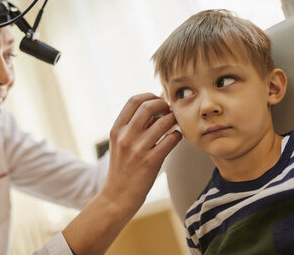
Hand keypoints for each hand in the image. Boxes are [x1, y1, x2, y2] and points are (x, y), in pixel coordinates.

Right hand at [62, 93, 180, 254]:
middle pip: (148, 106)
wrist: (117, 196)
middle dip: (163, 104)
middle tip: (170, 110)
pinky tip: (176, 138)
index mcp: (117, 129)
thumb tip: (155, 107)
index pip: (134, 101)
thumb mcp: (120, 144)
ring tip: (175, 123)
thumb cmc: (122, 168)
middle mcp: (125, 136)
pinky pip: (171, 139)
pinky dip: (177, 135)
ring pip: (163, 122)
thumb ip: (133, 126)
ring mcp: (138, 149)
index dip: (149, 96)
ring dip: (173, 119)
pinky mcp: (151, 161)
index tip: (158, 101)